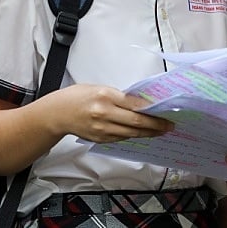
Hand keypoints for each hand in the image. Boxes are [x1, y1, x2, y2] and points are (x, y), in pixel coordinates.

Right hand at [51, 84, 172, 142]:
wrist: (57, 114)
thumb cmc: (77, 97)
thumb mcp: (99, 88)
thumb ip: (120, 96)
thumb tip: (141, 103)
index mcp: (105, 96)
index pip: (135, 104)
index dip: (152, 110)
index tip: (165, 110)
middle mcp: (104, 113)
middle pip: (136, 122)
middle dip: (156, 125)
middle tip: (169, 125)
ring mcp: (102, 128)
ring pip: (131, 133)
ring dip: (148, 133)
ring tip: (161, 131)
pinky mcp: (100, 139)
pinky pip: (122, 138)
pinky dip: (134, 135)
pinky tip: (144, 133)